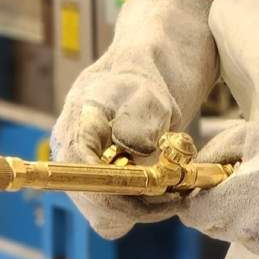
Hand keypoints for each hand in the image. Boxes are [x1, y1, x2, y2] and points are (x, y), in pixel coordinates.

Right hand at [50, 0, 218, 242]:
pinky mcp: (116, 169)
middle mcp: (77, 151)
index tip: (157, 186)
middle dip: (137, 204)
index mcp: (76, 128)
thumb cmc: (154, 59)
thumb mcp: (149, 86)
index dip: (117, 194)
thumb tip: (133, 152)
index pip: (82, 184)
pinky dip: (153, 201)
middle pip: (97, 206)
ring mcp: (95, 161)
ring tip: (183, 185)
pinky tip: (178, 185)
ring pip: (113, 211)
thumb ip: (139, 119)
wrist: (165, 46)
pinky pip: (127, 202)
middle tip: (177, 189)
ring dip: (149, 205)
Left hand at [179, 114, 258, 258]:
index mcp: (235, 204)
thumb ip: (216, 150)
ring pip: (243, 235)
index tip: (206, 182)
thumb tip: (198, 164)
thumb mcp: (253, 133)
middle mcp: (251, 234)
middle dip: (220, 205)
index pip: (193, 215)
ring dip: (246, 216)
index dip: (194, 197)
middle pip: (216, 226)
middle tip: (240, 177)